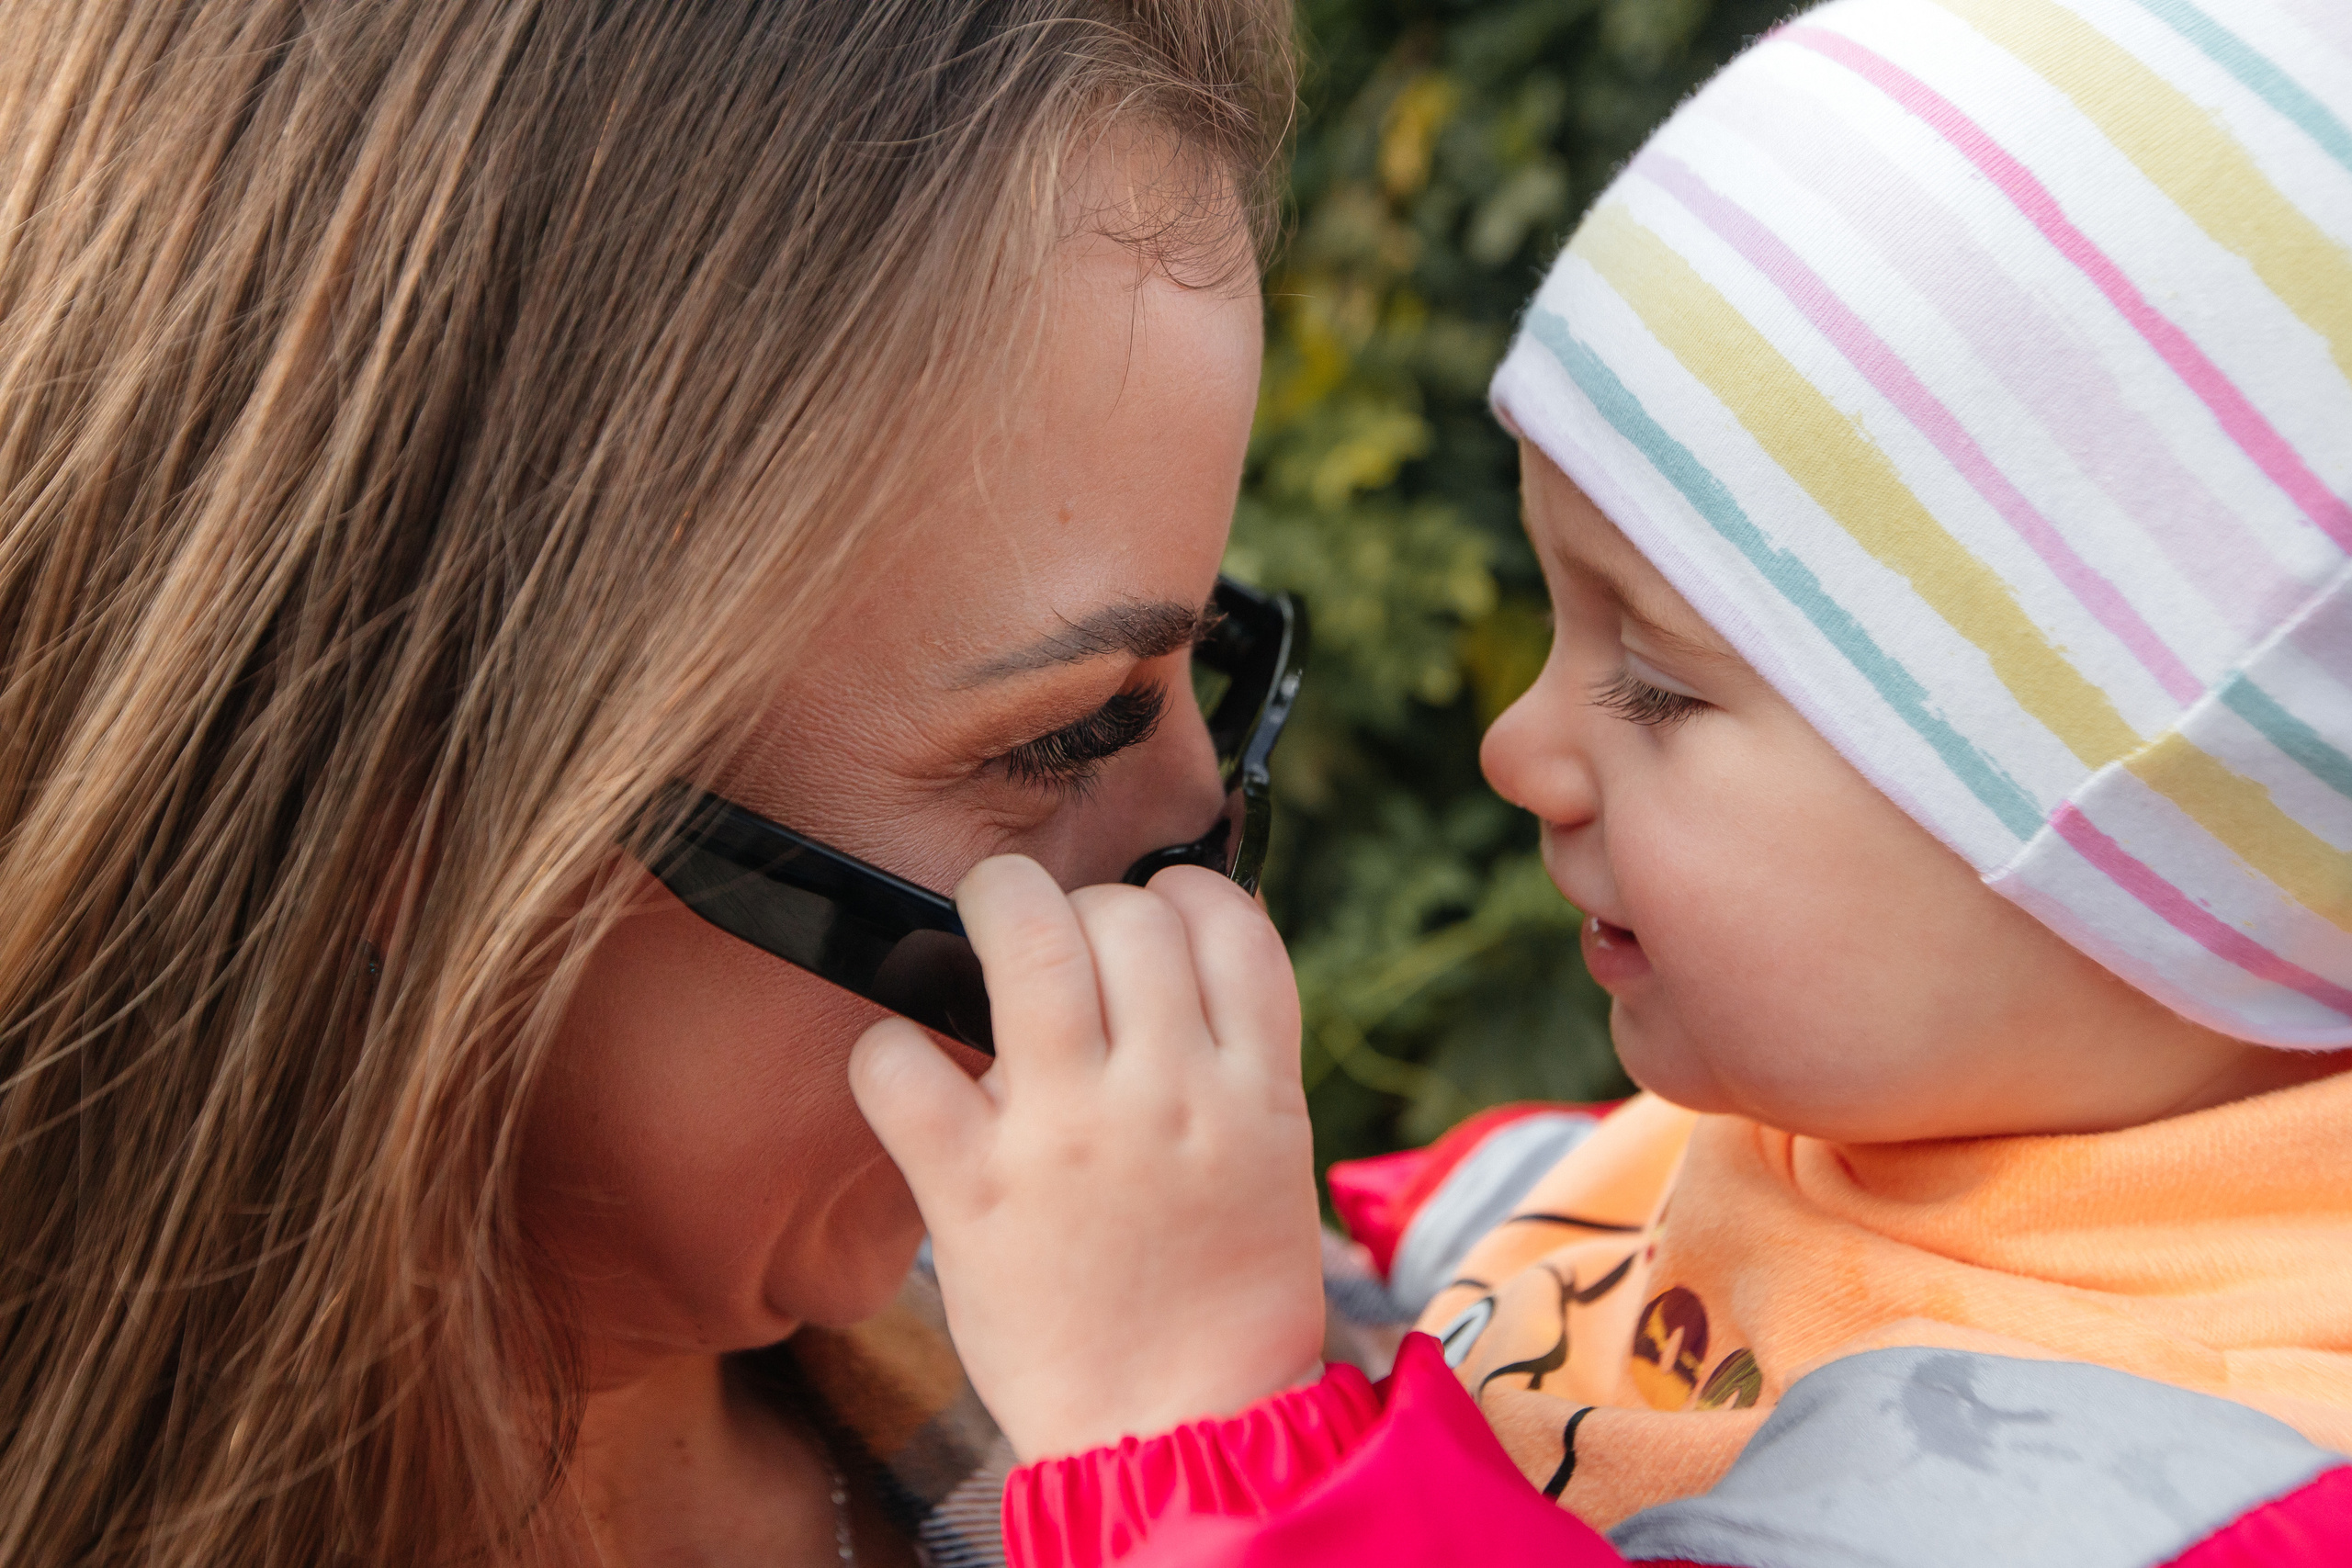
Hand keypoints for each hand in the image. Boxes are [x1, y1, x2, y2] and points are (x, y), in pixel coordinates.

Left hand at [848, 857, 1323, 1460]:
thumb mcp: (1269, 1164)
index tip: (1155, 915)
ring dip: (996, 903)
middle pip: (1126, 912)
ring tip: (983, 917)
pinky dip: (887, 1050)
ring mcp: (1067, 1132)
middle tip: (1058, 939)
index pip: (1228, 920)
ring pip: (1026, 940)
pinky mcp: (973, 1190)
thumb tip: (1149, 972)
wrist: (1180, 1431)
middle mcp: (1166, 1092)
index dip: (1186, 894)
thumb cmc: (1226, 1305)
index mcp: (1253, 1089)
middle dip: (1085, 904)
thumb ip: (1224, 1065)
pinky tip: (907, 1074)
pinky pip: (902, 1062)